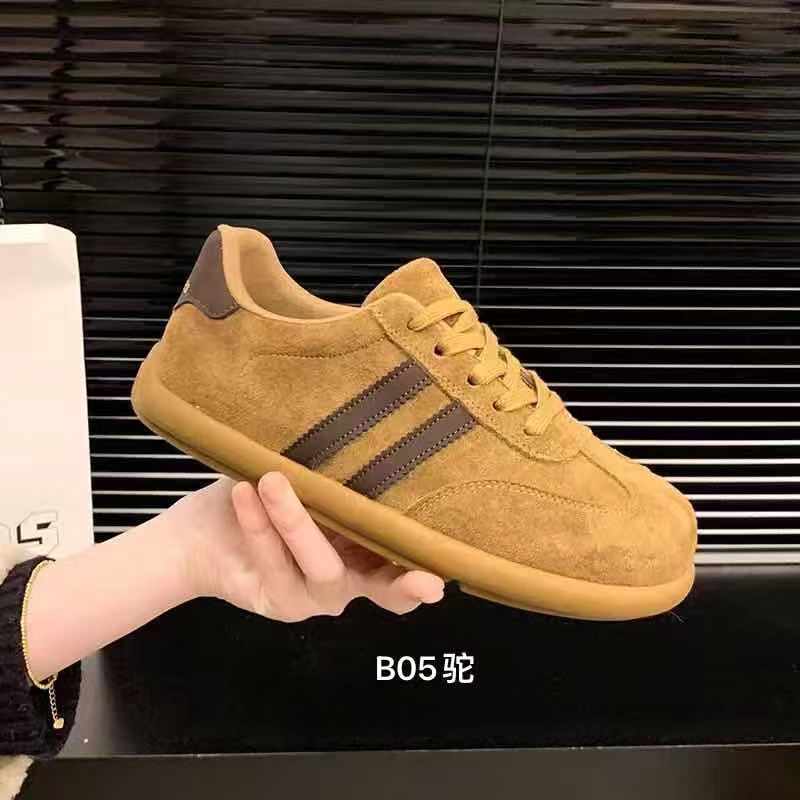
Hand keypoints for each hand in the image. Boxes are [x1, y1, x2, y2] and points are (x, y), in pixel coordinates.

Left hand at [170, 473, 444, 620]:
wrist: (203, 532)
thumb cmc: (269, 494)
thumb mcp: (310, 480)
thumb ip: (338, 475)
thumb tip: (370, 431)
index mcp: (368, 550)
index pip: (404, 570)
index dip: (423, 578)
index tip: (441, 580)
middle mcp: (350, 579)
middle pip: (383, 587)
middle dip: (401, 582)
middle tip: (423, 577)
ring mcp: (314, 596)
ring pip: (322, 565)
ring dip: (297, 521)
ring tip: (272, 481)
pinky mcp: (277, 601)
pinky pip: (273, 562)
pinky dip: (259, 524)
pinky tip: (245, 492)